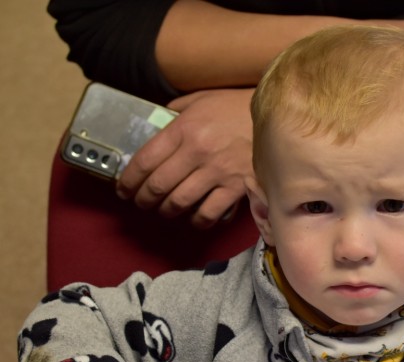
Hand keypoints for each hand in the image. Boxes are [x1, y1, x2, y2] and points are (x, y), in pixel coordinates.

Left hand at [115, 88, 253, 228]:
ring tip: (164, 211)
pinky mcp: (236, 187)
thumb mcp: (203, 99)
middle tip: (140, 202)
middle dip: (143, 199)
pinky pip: (209, 213)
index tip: (123, 189)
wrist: (280, 115)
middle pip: (158, 185)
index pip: (145, 159)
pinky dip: (197, 221)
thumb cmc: (239, 106)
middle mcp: (196, 151)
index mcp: (184, 128)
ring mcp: (217, 172)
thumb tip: (160, 120)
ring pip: (179, 202)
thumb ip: (178, 110)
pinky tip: (193, 219)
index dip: (129, 179)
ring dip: (166, 211)